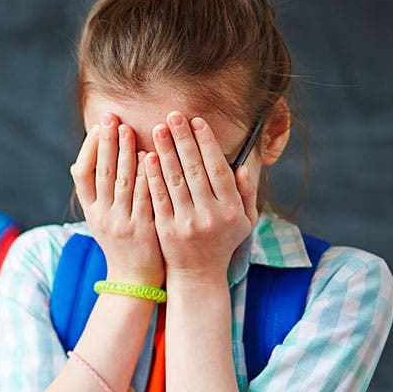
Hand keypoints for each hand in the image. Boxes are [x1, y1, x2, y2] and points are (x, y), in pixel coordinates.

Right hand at [72, 114, 163, 286]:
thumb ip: (100, 193)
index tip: (98, 127)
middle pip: (102, 173)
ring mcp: (120, 223)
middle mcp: (102, 216)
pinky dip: (144, 176)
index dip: (89, 149)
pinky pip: (142, 197)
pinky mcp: (141, 230)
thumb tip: (90, 160)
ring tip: (130, 129)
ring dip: (125, 153)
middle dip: (107, 143)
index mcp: (91, 211)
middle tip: (112, 117)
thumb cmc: (123, 244)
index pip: (82, 174)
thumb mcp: (103, 219)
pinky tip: (150, 157)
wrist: (133, 279)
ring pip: (121, 182)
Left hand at [144, 111, 258, 282]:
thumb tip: (243, 165)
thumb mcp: (245, 220)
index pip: (219, 169)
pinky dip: (152, 177)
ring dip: (166, 152)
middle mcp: (211, 216)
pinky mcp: (166, 230)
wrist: (198, 275)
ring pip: (175, 182)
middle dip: (183, 140)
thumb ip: (246, 192)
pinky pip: (158, 198)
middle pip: (195, 171)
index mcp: (232, 209)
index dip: (207, 143)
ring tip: (157, 129)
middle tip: (173, 116)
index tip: (197, 121)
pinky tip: (147, 157)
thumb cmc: (223, 242)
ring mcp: (187, 223)